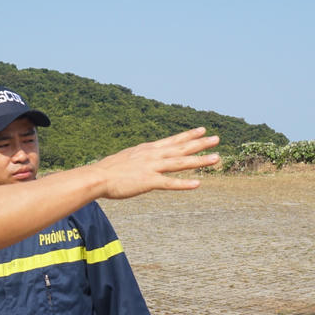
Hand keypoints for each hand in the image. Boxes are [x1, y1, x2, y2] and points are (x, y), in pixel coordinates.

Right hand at [91, 128, 219, 199]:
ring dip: (199, 161)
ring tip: (216, 158)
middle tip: (217, 139)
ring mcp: (151, 168)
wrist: (97, 177)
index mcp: (148, 149)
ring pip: (180, 163)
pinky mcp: (148, 182)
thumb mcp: (126, 158)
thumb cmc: (108, 170)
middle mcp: (153, 155)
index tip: (202, 130)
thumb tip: (142, 159)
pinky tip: (198, 184)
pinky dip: (184, 184)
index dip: (188, 135)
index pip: (172, 140)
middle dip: (200, 143)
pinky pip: (169, 183)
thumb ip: (138, 158)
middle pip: (181, 148)